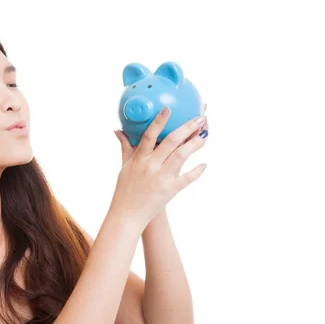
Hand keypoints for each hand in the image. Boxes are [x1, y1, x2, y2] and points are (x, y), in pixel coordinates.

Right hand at [109, 106, 208, 231]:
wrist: (128, 215)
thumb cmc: (125, 190)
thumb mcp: (124, 166)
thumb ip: (125, 147)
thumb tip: (118, 131)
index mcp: (139, 159)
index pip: (148, 135)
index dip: (158, 121)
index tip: (168, 108)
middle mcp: (150, 166)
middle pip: (170, 143)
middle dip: (187, 128)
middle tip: (200, 118)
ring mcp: (161, 178)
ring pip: (181, 157)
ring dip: (195, 145)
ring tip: (205, 135)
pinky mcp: (170, 191)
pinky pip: (186, 179)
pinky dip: (196, 171)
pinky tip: (204, 164)